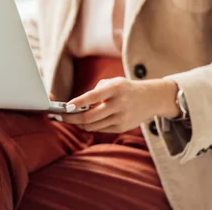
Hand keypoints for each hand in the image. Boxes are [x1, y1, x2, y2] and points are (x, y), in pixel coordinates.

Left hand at [60, 77, 179, 133]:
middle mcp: (119, 104)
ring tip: (70, 119)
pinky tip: (84, 123)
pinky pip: (100, 129)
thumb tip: (78, 107)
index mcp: (115, 88)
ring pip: (93, 126)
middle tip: (62, 117)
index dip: (78, 102)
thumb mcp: (113, 82)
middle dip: (73, 118)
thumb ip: (96, 91)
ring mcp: (121, 117)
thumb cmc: (124, 89)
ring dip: (79, 124)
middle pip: (90, 116)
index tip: (66, 107)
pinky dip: (90, 126)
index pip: (93, 97)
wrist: (150, 99)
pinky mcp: (122, 128)